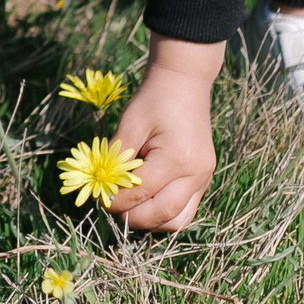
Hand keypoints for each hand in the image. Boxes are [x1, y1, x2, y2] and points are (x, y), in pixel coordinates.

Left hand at [106, 37, 222, 232]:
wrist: (184, 82)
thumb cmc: (154, 99)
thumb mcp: (130, 123)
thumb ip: (117, 158)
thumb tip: (103, 187)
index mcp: (178, 158)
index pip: (142, 193)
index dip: (117, 200)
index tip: (99, 198)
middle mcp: (196, 173)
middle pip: (163, 215)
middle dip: (133, 218)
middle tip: (111, 207)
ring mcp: (204, 178)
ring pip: (178, 219)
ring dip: (151, 221)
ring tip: (128, 208)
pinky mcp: (203, 179)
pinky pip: (185, 209)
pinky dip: (164, 213)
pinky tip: (145, 203)